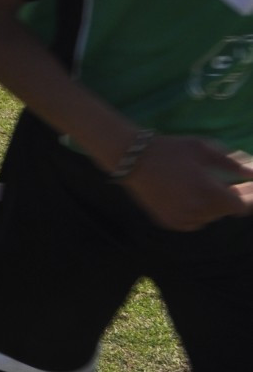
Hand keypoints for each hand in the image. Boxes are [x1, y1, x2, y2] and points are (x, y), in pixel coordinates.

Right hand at [120, 136, 252, 230]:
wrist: (132, 159)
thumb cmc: (170, 149)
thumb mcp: (203, 148)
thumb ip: (232, 163)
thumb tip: (252, 174)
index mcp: (209, 193)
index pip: (240, 206)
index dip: (246, 196)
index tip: (245, 186)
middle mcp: (198, 211)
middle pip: (225, 211)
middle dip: (228, 197)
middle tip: (227, 183)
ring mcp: (182, 219)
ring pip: (209, 217)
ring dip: (211, 205)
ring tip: (202, 186)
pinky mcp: (169, 222)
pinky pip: (192, 221)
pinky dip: (195, 211)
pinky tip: (188, 195)